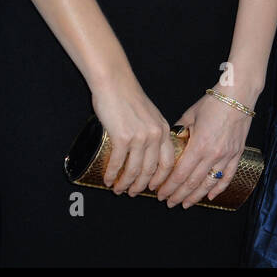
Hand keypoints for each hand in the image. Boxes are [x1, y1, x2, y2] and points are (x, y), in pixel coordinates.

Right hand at [90, 74, 173, 196]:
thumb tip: (147, 154)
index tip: (154, 189)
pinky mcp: (123, 137)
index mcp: (164, 130)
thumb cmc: (130, 98)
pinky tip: (107, 180)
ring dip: (125, 183)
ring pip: (134, 170)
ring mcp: (140, 137)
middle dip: (141, 186)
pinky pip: (118, 163)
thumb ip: (154, 132)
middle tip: (132, 193)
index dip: (161, 179)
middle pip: (151, 170)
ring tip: (118, 189)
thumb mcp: (151, 116)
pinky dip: (111, 174)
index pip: (168, 162)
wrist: (115, 83)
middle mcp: (155, 135)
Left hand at [156, 91, 252, 208]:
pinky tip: (211, 196)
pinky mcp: (237, 154)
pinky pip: (228, 176)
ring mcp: (227, 156)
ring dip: (196, 196)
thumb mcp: (190, 116)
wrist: (238, 96)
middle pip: (193, 183)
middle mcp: (213, 154)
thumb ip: (179, 132)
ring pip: (209, 183)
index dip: (169, 187)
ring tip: (185, 204)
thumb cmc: (213, 103)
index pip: (180, 174)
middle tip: (169, 202)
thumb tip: (170, 143)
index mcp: (199, 145)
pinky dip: (219, 188)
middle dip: (178, 195)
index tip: (160, 193)